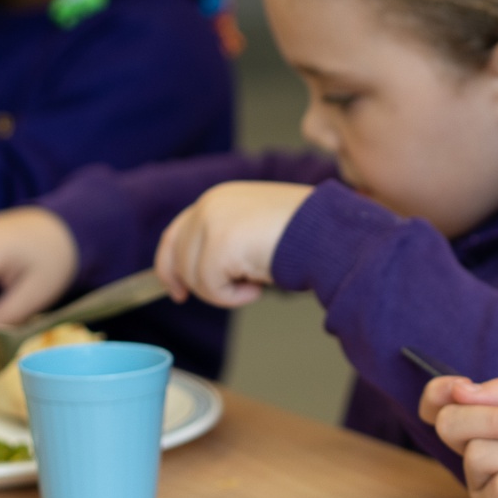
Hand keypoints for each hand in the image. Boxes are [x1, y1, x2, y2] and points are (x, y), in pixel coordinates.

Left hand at [154, 181, 312, 307]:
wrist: (328, 232)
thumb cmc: (305, 234)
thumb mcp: (255, 229)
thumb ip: (225, 240)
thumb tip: (199, 273)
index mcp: (219, 199)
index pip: (176, 233)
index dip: (170, 265)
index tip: (176, 291)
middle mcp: (209, 205)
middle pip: (178, 258)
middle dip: (199, 285)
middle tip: (231, 294)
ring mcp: (212, 222)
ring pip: (194, 277)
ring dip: (224, 292)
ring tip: (256, 284)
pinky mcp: (220, 243)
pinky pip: (211, 287)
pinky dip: (234, 298)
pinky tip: (258, 289)